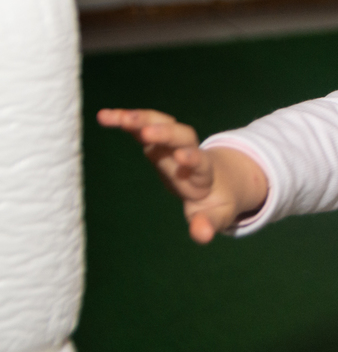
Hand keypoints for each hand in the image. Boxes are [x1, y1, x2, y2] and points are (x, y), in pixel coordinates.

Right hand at [96, 109, 267, 242]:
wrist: (219, 181)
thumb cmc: (214, 202)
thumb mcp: (216, 216)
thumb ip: (208, 223)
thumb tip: (202, 235)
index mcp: (204, 173)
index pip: (200, 162)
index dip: (192, 158)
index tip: (182, 156)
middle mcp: (188, 152)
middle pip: (182, 136)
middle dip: (165, 133)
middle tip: (147, 132)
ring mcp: (172, 143)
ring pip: (161, 123)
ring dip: (140, 119)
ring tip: (116, 117)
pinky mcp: (157, 140)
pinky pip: (141, 126)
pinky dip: (125, 120)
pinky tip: (104, 116)